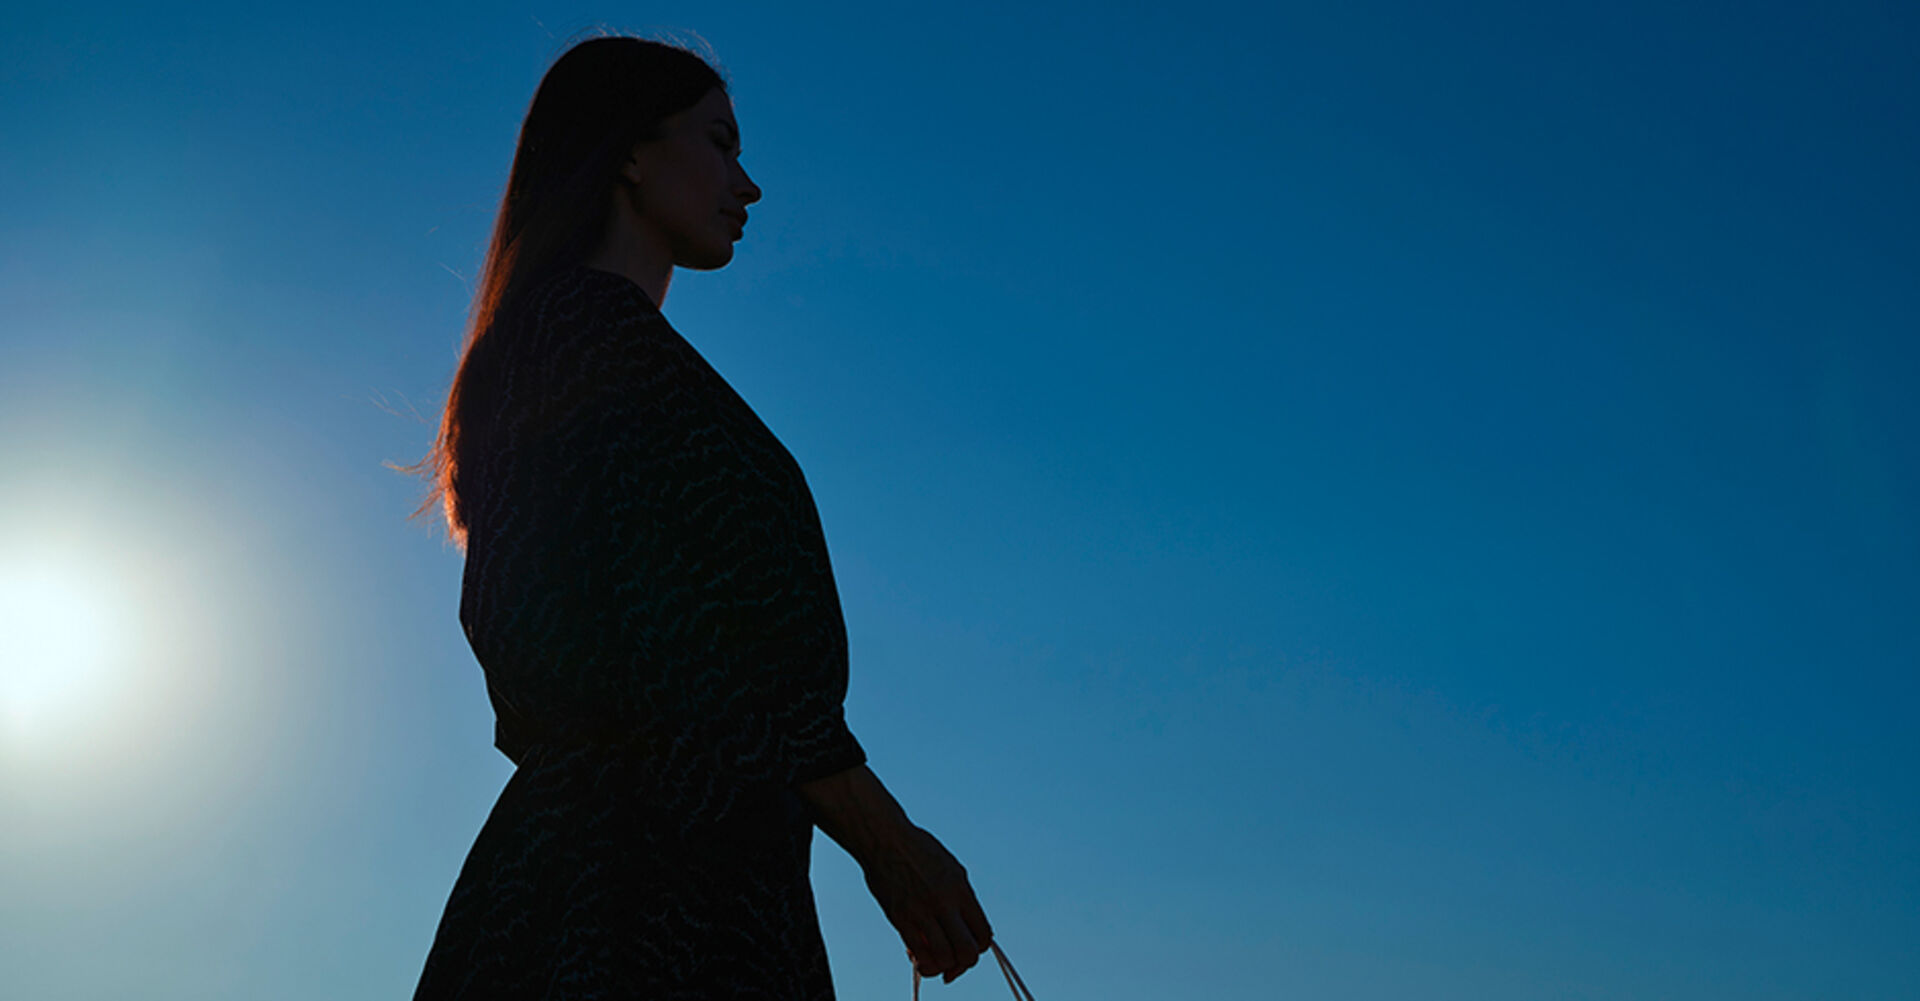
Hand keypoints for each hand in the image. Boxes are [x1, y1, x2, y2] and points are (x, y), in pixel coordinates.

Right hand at [860, 824, 993, 982]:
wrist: (885, 839)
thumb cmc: (918, 851)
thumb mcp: (951, 868)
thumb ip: (963, 897)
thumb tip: (970, 927)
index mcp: (961, 889)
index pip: (984, 933)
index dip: (980, 947)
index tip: (970, 947)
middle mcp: (944, 902)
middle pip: (968, 951)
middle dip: (964, 963)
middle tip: (954, 961)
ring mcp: (922, 911)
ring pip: (944, 957)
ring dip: (942, 965)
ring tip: (936, 959)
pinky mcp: (900, 918)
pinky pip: (918, 954)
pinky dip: (922, 963)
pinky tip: (918, 956)